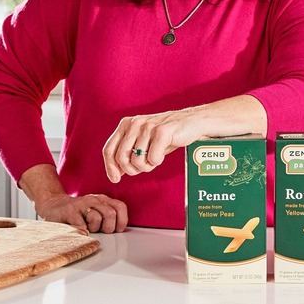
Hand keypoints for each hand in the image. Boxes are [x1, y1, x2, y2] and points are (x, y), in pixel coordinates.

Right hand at [35, 192, 128, 233]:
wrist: (53, 206)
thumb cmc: (77, 213)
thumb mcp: (95, 212)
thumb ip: (107, 217)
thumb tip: (120, 229)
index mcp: (102, 200)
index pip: (120, 207)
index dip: (122, 221)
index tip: (116, 230)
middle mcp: (93, 200)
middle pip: (110, 214)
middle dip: (108, 228)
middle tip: (100, 231)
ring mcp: (80, 204)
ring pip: (96, 219)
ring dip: (93, 229)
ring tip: (87, 228)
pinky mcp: (69, 211)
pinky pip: (81, 225)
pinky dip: (81, 232)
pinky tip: (78, 230)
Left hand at [102, 95, 266, 183]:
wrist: (194, 123)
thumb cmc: (168, 135)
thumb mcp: (144, 142)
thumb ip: (128, 152)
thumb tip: (115, 173)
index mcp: (127, 124)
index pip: (108, 149)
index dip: (110, 168)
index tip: (116, 180)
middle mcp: (135, 123)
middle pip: (121, 158)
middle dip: (132, 170)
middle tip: (145, 168)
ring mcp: (148, 126)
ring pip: (137, 161)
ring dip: (147, 167)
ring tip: (156, 159)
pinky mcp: (162, 131)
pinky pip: (153, 159)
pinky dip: (157, 162)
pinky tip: (163, 156)